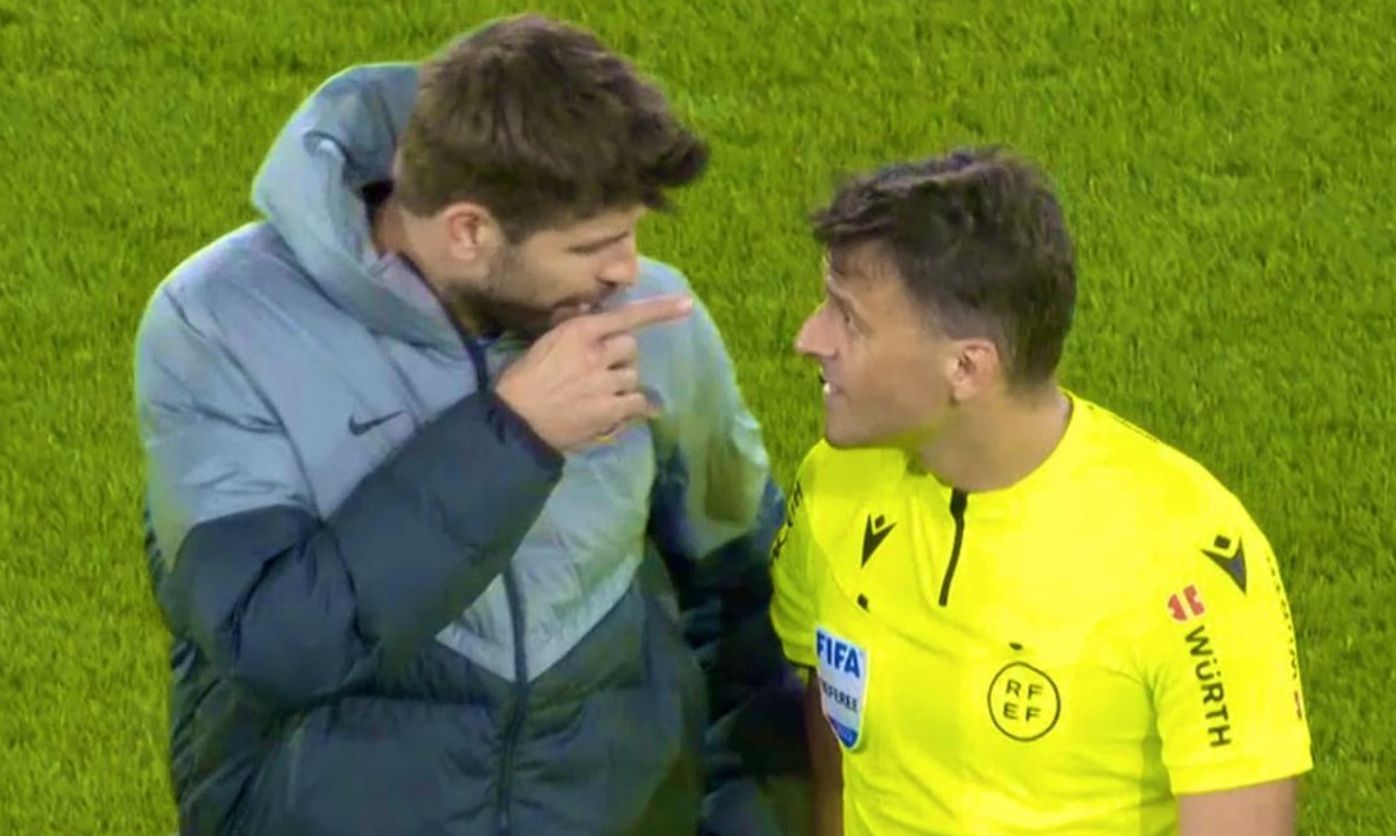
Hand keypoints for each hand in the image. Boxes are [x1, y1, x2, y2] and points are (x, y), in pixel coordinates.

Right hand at [495, 294, 691, 452]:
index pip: (625, 316)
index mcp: (578, 331)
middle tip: (601, 370)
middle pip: (630, 347)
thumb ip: (572, 332)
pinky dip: (632, 408)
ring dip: (621, 384)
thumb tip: (590, 312)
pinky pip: (637, 403)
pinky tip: (618, 412)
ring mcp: (606, 382)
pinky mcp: (611, 409)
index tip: (687, 304)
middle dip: (619, 357)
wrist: (516, 420)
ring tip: (599, 395)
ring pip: (632, 376)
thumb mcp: (544, 344)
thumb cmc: (521, 380)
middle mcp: (596, 352)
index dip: (659, 310)